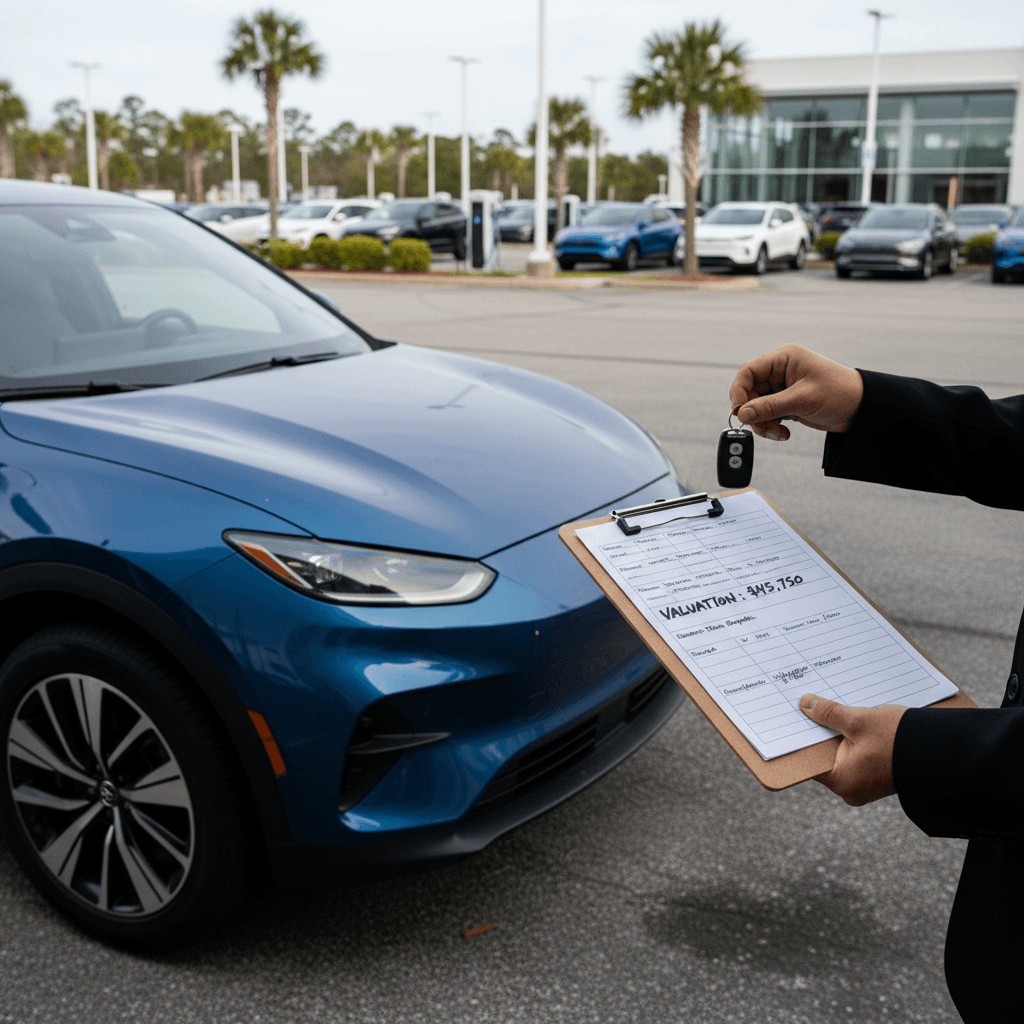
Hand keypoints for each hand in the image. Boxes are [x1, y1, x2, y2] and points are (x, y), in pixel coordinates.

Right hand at [729, 344, 863, 440]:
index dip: (739, 390)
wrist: (862, 409)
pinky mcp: (788, 403)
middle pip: (750, 391)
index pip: (749, 371)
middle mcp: (781, 371)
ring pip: (757, 406)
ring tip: (777, 433)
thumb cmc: (841, 393)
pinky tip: (784, 432)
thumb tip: (742, 414)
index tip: (739, 411)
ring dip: (763, 422)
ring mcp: (783, 388)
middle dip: (754, 412)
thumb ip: (769, 407)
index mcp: (785, 359)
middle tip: (762, 427)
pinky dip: (771, 426)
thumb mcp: (803, 400)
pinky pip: (768, 414)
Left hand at [799, 693, 906, 805]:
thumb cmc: (901, 741)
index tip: (790, 717)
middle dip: (820, 729)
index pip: (808, 759)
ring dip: (838, 731)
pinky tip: (852, 717)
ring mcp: (865, 783)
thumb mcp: (859, 721)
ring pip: (842, 751)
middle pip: (825, 753)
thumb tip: (805, 704)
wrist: (945, 753)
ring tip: (830, 707)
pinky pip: (858, 754)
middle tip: (808, 704)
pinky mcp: (878, 775)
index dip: (800, 736)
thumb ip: (829, 713)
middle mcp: (851, 788)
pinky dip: (854, 737)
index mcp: (842, 781)